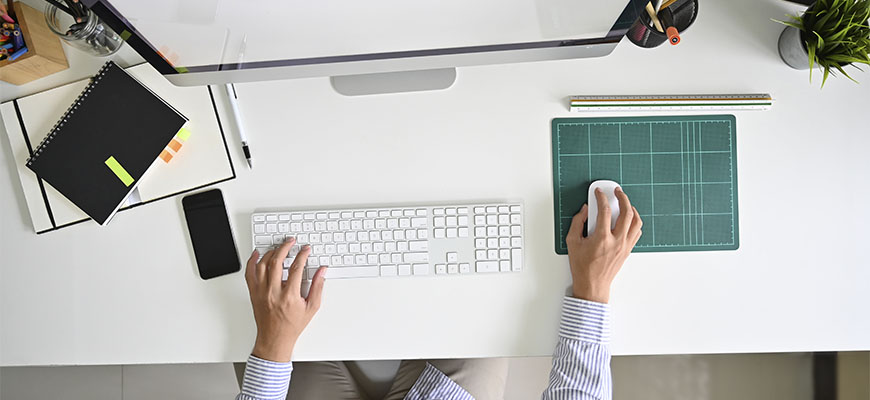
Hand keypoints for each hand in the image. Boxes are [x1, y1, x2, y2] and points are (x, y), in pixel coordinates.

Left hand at [245, 238, 326, 361]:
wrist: (275, 339)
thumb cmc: (292, 325)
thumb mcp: (311, 308)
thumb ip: (318, 287)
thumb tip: (322, 272)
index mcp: (289, 296)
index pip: (295, 268)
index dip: (302, 255)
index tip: (305, 249)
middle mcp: (273, 292)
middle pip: (276, 262)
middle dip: (284, 248)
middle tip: (291, 242)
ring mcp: (261, 292)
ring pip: (262, 265)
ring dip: (270, 253)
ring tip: (278, 248)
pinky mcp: (253, 293)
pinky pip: (249, 274)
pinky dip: (252, 262)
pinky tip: (257, 255)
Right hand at [566, 187, 642, 302]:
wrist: (593, 285)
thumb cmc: (582, 267)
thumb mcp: (572, 242)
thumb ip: (577, 223)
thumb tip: (584, 210)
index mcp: (602, 238)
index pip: (604, 210)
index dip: (601, 197)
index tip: (599, 192)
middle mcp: (617, 241)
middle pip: (626, 212)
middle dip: (622, 197)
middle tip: (617, 191)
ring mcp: (625, 246)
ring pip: (636, 221)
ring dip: (632, 209)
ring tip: (625, 203)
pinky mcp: (628, 250)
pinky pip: (637, 232)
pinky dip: (635, 222)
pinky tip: (629, 218)